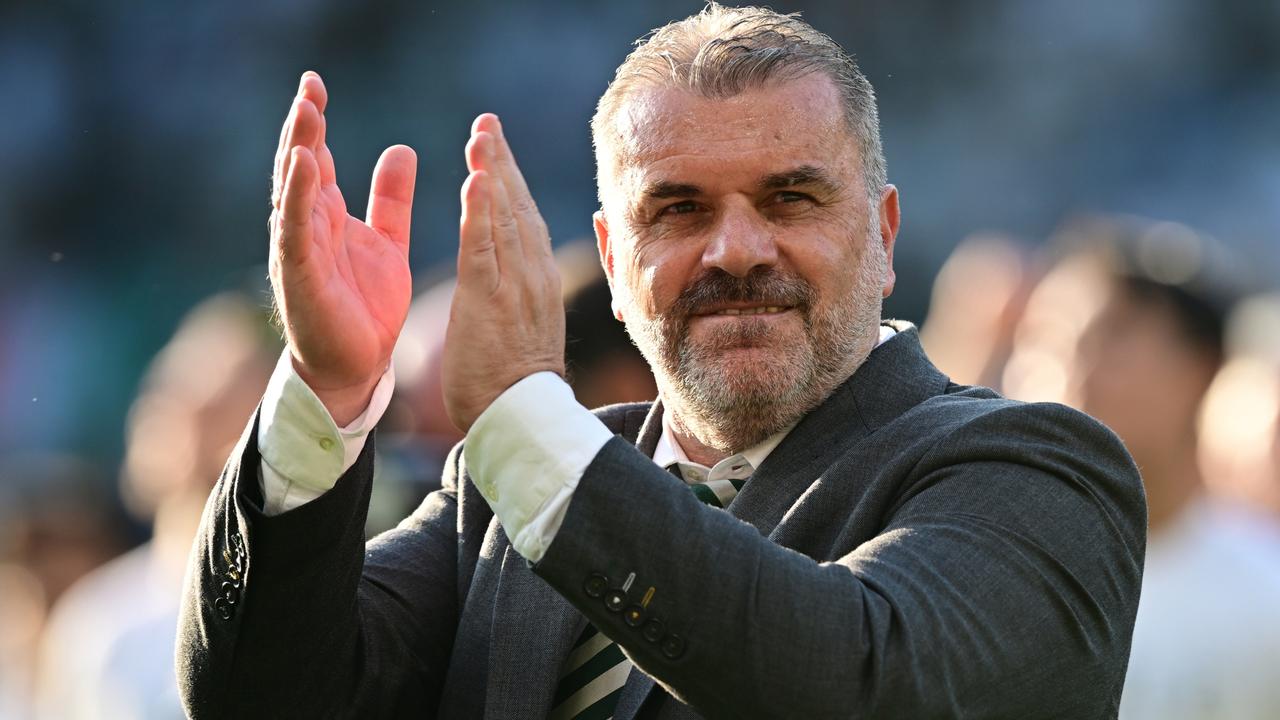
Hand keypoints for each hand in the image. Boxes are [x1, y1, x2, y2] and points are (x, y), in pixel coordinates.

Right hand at [269, 72, 416, 425]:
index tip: (316, 84)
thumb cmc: (366, 306)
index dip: (315, 122)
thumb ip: (391, 199)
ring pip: (293, 191)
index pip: (317, 158)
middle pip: (299, 165)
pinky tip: (302, 166)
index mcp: (327, 215)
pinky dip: (297, 197)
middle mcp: (307, 226)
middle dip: (302, 126)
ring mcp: (300, 249)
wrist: (359, 366)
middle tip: (308, 86)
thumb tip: (401, 149)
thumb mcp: (387, 241)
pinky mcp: (301, 274)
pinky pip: (296, 229)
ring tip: (304, 112)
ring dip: (297, 150)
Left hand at [442, 114, 565, 431]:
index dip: (510, 181)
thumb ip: (524, 297)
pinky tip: (475, 180)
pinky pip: (484, 247)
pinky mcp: (490, 300)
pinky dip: (481, 212)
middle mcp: (532, 275)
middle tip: (487, 123)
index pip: (525, 219)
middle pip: (518, 207)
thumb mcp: (528, 329)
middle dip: (502, 162)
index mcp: (538, 280)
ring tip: (481, 134)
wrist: (522, 416)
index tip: (496, 148)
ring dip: (492, 171)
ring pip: (504, 217)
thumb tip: (526, 280)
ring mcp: (514, 285)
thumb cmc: (518, 382)